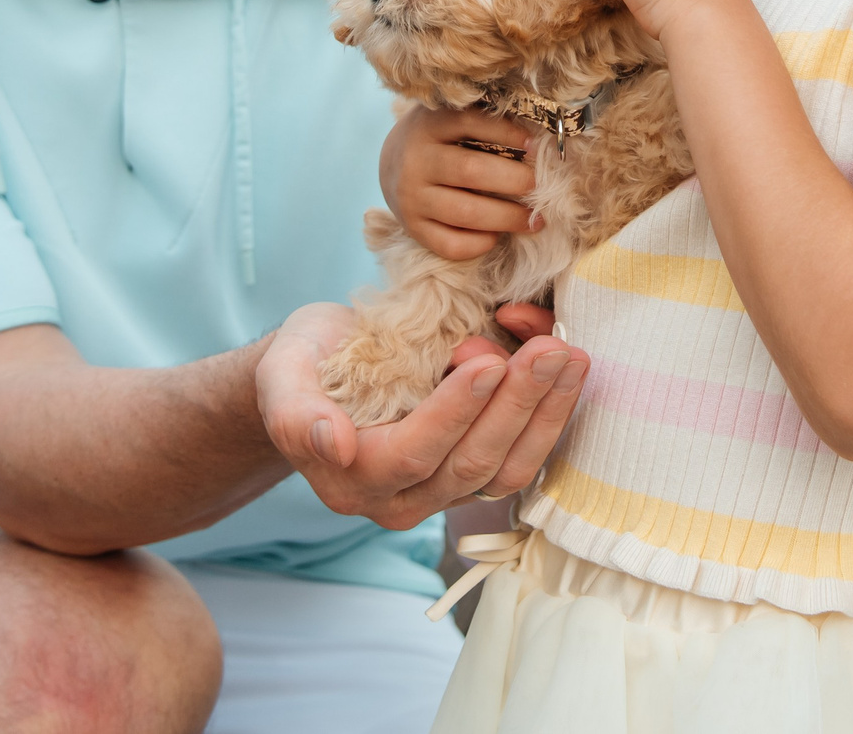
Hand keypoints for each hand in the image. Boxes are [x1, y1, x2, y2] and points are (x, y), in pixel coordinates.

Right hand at [257, 302, 585, 530]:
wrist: (322, 374)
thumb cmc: (304, 364)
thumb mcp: (281, 371)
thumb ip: (293, 411)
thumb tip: (327, 445)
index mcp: (352, 479)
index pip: (413, 453)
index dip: (453, 412)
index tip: (489, 362)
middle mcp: (400, 501)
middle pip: (469, 464)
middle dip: (516, 405)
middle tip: (549, 351)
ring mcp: (443, 492)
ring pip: (505, 470)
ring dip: (545, 414)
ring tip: (571, 358)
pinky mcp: (474, 474)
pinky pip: (520, 459)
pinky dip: (549, 417)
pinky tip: (569, 374)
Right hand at [381, 105, 541, 261]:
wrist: (390, 166)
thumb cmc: (440, 140)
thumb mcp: (452, 120)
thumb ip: (485, 123)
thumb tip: (537, 143)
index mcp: (429, 125)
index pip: (470, 123)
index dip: (506, 132)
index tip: (535, 145)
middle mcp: (416, 161)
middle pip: (471, 170)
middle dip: (513, 180)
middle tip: (538, 186)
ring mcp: (411, 198)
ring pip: (465, 212)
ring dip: (507, 218)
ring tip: (533, 220)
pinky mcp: (412, 228)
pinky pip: (450, 244)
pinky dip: (480, 243)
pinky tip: (496, 235)